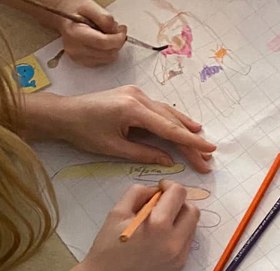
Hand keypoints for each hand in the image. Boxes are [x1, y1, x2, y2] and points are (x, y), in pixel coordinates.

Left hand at [39, 87, 215, 172]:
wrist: (63, 113)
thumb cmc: (83, 132)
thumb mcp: (114, 147)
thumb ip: (144, 153)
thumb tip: (169, 160)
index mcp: (133, 109)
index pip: (169, 129)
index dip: (191, 142)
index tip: (209, 150)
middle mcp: (139, 97)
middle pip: (172, 121)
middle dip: (191, 140)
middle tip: (207, 157)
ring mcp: (137, 94)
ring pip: (168, 112)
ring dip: (186, 127)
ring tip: (202, 140)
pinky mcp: (133, 96)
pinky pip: (159, 109)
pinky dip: (173, 119)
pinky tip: (185, 125)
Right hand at [53, 0, 126, 65]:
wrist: (65, 17)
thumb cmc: (76, 11)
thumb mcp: (90, 7)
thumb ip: (105, 18)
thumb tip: (116, 31)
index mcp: (75, 34)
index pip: (103, 43)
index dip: (118, 38)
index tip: (122, 30)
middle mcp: (75, 49)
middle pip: (108, 53)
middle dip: (117, 42)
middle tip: (116, 31)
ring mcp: (79, 57)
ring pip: (109, 58)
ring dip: (113, 47)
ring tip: (107, 35)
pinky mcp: (84, 62)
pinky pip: (104, 61)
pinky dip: (108, 52)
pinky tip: (103, 42)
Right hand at [71, 182, 198, 270]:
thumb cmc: (107, 249)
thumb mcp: (116, 214)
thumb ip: (137, 194)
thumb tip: (155, 191)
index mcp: (158, 225)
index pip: (179, 194)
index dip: (170, 186)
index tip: (161, 188)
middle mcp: (175, 241)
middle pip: (192, 210)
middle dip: (179, 202)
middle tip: (163, 204)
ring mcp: (180, 256)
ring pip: (192, 227)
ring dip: (180, 219)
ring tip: (159, 222)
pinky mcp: (179, 266)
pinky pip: (186, 243)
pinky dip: (178, 234)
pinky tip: (159, 238)